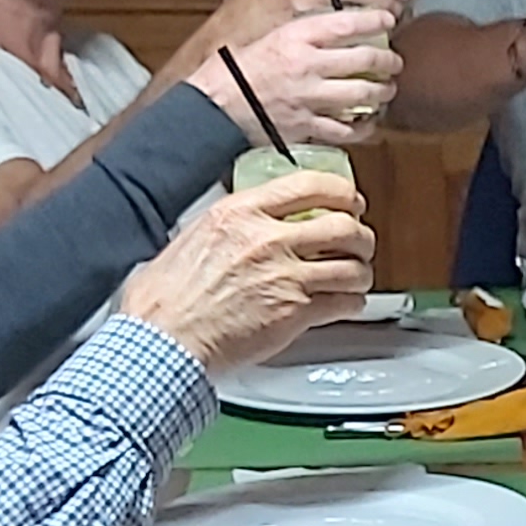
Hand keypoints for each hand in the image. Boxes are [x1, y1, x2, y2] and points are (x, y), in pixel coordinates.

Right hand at [119, 178, 373, 368]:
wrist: (163, 340)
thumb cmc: (166, 299)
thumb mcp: (195, 237)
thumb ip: (232, 226)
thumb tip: (251, 224)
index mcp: (241, 213)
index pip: (309, 185)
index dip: (342, 192)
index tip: (350, 201)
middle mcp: (267, 239)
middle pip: (343, 224)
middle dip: (361, 235)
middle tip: (360, 242)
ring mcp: (285, 277)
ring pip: (352, 266)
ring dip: (361, 272)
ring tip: (356, 278)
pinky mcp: (294, 313)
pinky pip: (344, 303)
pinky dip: (352, 303)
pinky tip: (346, 304)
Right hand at [204, 0, 400, 149]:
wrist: (214, 107)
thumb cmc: (234, 71)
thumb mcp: (268, 38)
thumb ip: (300, 32)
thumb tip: (331, 23)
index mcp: (294, 37)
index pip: (346, 23)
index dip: (374, 20)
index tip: (387, 18)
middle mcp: (306, 66)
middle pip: (364, 60)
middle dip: (388, 60)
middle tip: (395, 60)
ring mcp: (309, 98)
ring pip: (362, 94)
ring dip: (382, 92)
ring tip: (387, 89)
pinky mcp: (306, 126)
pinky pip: (346, 128)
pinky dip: (363, 126)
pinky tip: (369, 122)